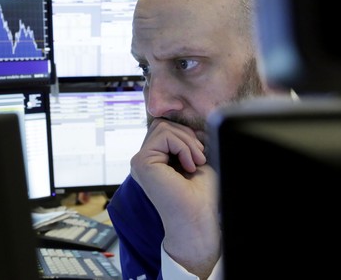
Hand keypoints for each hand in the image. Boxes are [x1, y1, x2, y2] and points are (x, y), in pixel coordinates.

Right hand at [130, 118, 220, 278]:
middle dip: (186, 135)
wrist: (198, 218)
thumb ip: (186, 140)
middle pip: (162, 124)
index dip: (186, 134)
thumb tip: (188, 121)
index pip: (164, 128)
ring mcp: (140, 161)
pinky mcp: (142, 162)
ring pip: (163, 127)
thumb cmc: (201, 195)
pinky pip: (164, 136)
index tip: (200, 154)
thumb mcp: (195, 159)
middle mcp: (143, 160)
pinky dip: (182, 146)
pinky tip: (188, 166)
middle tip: (199, 157)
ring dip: (186, 141)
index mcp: (154, 160)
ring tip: (195, 162)